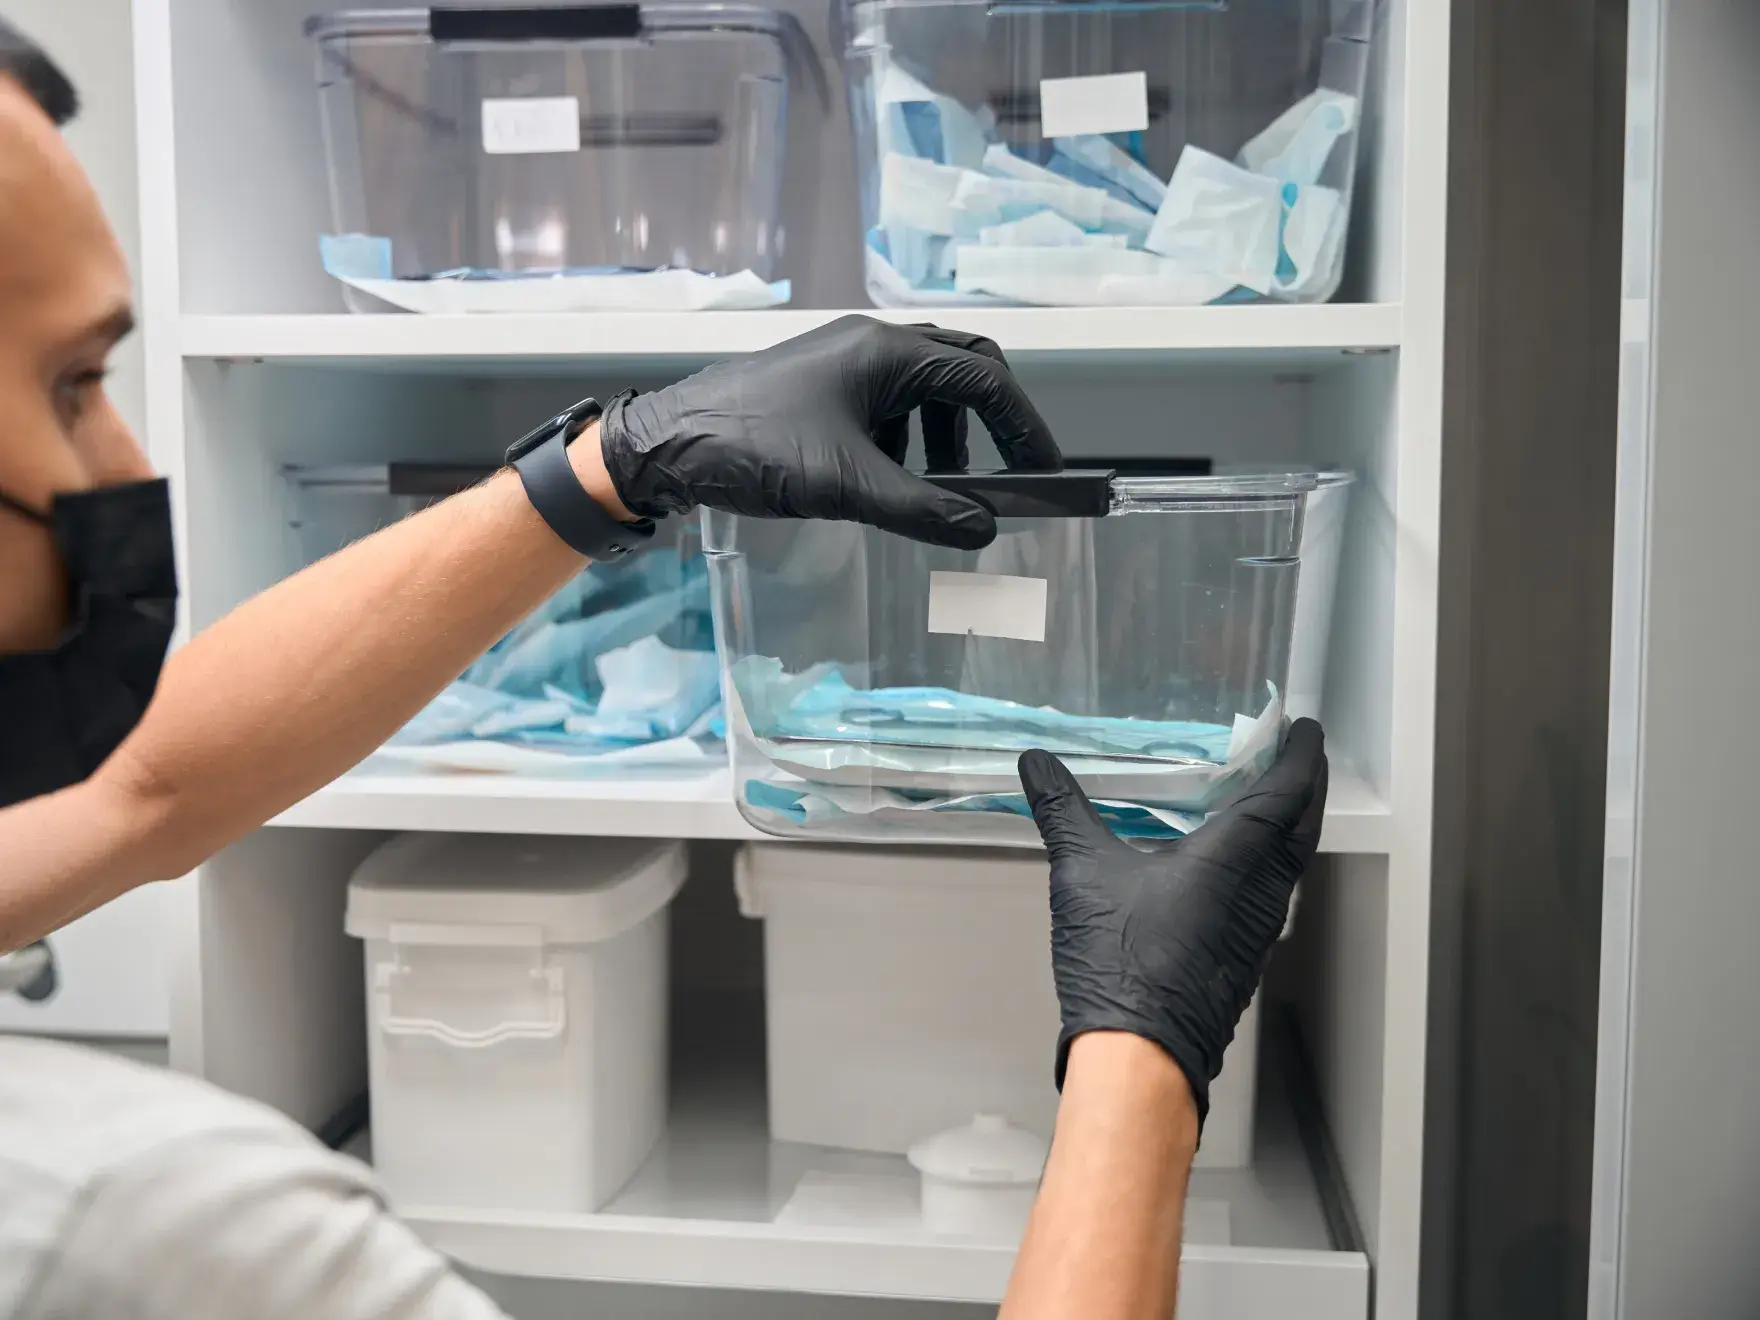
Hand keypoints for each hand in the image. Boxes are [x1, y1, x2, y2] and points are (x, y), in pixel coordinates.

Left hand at [597, 315, 1060, 548]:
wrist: (666, 444)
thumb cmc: (750, 448)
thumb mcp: (845, 486)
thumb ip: (921, 508)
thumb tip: (983, 529)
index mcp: (886, 353)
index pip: (985, 379)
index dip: (1025, 426)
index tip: (1045, 471)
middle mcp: (871, 345)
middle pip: (961, 370)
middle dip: (992, 422)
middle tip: (1010, 473)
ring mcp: (843, 363)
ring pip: (923, 390)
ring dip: (945, 437)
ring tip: (939, 487)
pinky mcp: (820, 387)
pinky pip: (885, 405)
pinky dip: (905, 442)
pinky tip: (885, 481)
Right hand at [1018, 718, 1328, 1123]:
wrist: (1138, 1056)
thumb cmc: (1119, 962)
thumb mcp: (1082, 872)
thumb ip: (1063, 810)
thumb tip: (1036, 763)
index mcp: (1234, 860)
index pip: (1283, 793)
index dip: (1298, 756)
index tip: (1304, 729)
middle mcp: (1259, 892)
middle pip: (1301, 826)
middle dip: (1303, 787)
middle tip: (1293, 756)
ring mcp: (1256, 930)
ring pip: (1289, 863)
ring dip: (1287, 826)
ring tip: (1264, 799)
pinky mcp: (1243, 958)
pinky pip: (1270, 892)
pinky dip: (1266, 861)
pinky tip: (1232, 862)